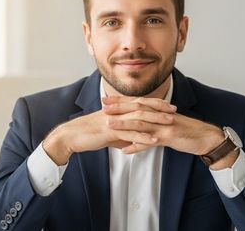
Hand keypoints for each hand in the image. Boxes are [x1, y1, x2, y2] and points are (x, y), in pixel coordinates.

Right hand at [42, 96, 176, 164]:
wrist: (71, 136)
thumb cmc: (86, 135)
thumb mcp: (106, 134)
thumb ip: (119, 136)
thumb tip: (128, 143)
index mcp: (115, 109)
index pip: (138, 102)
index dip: (153, 102)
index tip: (167, 105)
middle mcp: (115, 111)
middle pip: (141, 106)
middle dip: (159, 108)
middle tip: (174, 110)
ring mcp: (113, 120)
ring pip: (138, 118)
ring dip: (155, 120)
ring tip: (170, 123)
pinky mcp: (109, 131)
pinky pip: (129, 133)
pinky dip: (143, 137)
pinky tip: (154, 140)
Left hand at [103, 96, 224, 156]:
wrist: (207, 138)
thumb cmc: (187, 132)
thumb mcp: (168, 126)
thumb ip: (152, 126)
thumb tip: (135, 133)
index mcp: (159, 111)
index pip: (137, 103)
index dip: (121, 101)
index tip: (106, 100)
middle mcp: (160, 115)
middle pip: (136, 109)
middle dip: (118, 108)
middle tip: (103, 107)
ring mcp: (165, 125)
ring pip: (141, 123)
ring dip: (124, 124)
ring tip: (108, 126)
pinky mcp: (170, 136)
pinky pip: (151, 141)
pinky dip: (137, 146)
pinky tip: (125, 150)